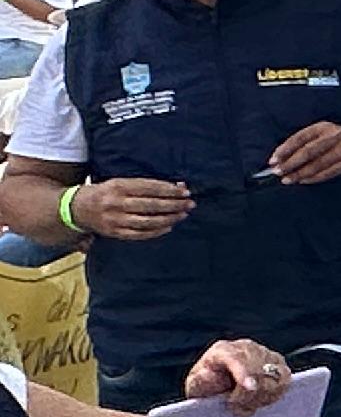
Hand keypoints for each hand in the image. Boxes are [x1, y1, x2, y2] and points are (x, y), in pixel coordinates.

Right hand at [71, 174, 194, 241]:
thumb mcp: (119, 182)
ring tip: (182, 215)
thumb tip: (175, 185)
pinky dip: (156, 231)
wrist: (74, 209)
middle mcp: (115, 203)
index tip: (185, 191)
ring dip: (169, 218)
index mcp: (117, 186)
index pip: (149, 188)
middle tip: (190, 203)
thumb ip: (144, 185)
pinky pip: (139, 234)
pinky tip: (169, 227)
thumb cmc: (104, 192)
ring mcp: (114, 220)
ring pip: (147, 221)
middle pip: (151, 205)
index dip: (169, 190)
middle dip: (174, 205)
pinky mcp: (114, 233)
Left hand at [181, 339, 291, 410]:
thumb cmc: (206, 392)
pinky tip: (260, 403)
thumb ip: (199, 382)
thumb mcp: (196, 388)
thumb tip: (208, 375)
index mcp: (222, 350)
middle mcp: (246, 348)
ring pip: (274, 376)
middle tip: (238, 412)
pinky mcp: (279, 365)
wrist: (220, 395)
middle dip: (251, 394)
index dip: (245, 372)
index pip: (237, 357)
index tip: (250, 388)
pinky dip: (274, 395)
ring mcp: (265, 354)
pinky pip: (285, 381)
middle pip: (258, 369)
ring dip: (263, 397)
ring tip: (247, 409)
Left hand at [265, 120, 340, 185]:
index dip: (285, 149)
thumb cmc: (340, 141)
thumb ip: (306, 143)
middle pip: (309, 151)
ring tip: (288, 180)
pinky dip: (316, 177)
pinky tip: (305, 181)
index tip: (273, 160)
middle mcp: (335, 136)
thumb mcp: (324, 135)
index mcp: (323, 127)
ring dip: (301, 173)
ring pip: (318, 163)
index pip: (300, 137)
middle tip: (278, 172)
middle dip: (291, 163)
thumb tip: (281, 159)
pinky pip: (330, 171)